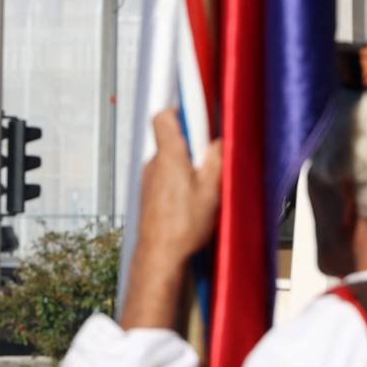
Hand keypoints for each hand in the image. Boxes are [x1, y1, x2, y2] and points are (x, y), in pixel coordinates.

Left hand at [119, 109, 221, 329]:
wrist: (159, 256)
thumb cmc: (181, 227)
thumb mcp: (211, 190)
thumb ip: (215, 160)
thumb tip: (218, 142)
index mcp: (168, 156)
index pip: (163, 116)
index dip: (179, 110)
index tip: (196, 111)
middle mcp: (153, 164)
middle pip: (170, 138)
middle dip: (191, 144)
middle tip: (209, 158)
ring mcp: (148, 180)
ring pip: (169, 160)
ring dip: (186, 166)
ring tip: (202, 186)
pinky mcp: (149, 195)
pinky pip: (165, 178)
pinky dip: (178, 182)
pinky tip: (191, 201)